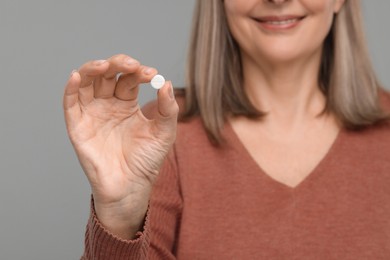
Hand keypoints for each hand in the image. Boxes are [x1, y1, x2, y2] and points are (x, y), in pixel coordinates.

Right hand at [63, 54, 178, 237]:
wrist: (130, 187)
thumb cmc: (147, 161)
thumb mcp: (164, 133)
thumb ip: (168, 109)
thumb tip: (167, 83)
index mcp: (127, 103)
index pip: (129, 78)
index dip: (139, 72)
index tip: (152, 74)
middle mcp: (107, 104)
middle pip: (107, 74)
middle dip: (118, 64)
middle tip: (132, 65)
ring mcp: (92, 113)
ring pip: (87, 82)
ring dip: (93, 69)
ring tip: (105, 65)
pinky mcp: (78, 126)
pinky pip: (70, 103)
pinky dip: (71, 88)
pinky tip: (77, 76)